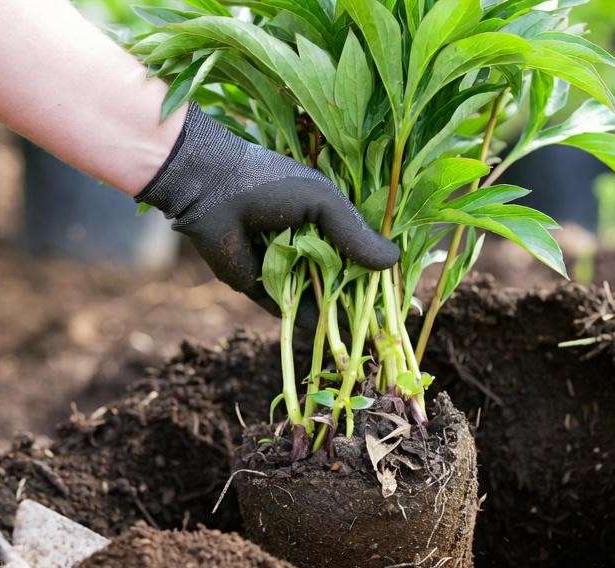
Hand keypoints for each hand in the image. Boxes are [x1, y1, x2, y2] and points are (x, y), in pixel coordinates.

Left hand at [136, 104, 399, 314]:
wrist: (212, 190)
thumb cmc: (270, 183)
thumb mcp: (324, 203)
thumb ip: (355, 234)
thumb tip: (393, 263)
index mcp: (327, 219)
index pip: (362, 247)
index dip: (380, 267)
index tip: (403, 285)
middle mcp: (310, 245)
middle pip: (345, 278)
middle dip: (364, 297)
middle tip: (390, 318)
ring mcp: (288, 269)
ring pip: (322, 298)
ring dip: (342, 315)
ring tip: (370, 334)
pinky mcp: (264, 289)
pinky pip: (293, 311)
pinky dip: (313, 324)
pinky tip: (336, 336)